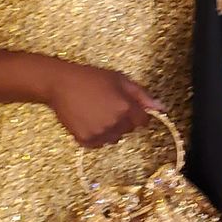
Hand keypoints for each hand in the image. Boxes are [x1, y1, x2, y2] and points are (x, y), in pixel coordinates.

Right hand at [41, 60, 160, 148]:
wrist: (60, 84)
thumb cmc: (91, 77)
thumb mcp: (120, 80)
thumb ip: (142, 95)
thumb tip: (161, 108)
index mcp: (125, 108)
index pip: (143, 121)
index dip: (137, 113)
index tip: (127, 107)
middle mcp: (114, 123)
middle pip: (129, 130)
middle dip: (123, 120)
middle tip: (107, 105)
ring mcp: (99, 133)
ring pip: (114, 138)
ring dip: (110, 129)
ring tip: (96, 112)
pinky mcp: (85, 140)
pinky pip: (98, 143)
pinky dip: (96, 135)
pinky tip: (88, 120)